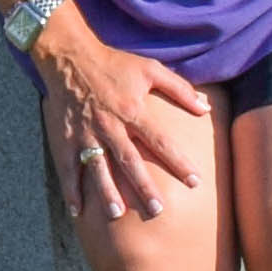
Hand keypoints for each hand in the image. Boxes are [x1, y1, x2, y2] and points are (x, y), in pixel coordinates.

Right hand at [38, 32, 208, 222]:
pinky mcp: (66, 139)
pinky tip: (78, 211)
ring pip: (99, 168)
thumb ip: (180, 89)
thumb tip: (206, 108)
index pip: (161, 141)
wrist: (69, 57)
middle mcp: (111, 126)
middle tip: (157, 209)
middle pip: (130, 161)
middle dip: (144, 186)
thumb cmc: (113, 63)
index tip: (195, 182)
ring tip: (118, 213)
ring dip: (107, 191)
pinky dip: (72, 190)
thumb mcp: (150, 69)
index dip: (179, 162)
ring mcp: (86, 134)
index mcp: (133, 110)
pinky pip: (69, 169)